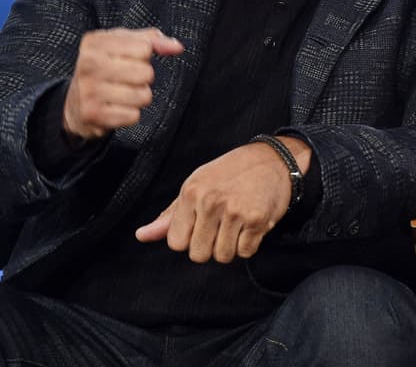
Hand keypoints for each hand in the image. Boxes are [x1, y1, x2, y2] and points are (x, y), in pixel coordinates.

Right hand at [63, 28, 183, 140]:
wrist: (74, 104)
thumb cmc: (105, 67)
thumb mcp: (123, 45)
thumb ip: (152, 40)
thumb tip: (177, 47)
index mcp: (95, 42)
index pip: (144, 48)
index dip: (144, 56)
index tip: (129, 59)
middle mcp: (88, 64)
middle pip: (146, 73)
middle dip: (144, 78)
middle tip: (127, 79)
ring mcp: (89, 90)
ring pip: (143, 96)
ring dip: (139, 98)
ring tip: (122, 94)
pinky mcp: (93, 114)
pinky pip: (133, 116)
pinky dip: (130, 114)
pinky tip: (116, 108)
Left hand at [135, 136, 311, 262]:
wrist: (273, 159)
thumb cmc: (232, 172)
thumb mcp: (197, 185)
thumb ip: (170, 215)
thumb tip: (141, 236)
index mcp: (191, 193)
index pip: (177, 243)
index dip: (190, 238)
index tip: (202, 224)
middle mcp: (210, 202)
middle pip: (199, 255)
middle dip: (211, 245)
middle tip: (223, 224)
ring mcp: (235, 211)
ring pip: (223, 256)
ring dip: (231, 246)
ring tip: (237, 224)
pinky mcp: (257, 220)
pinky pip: (245, 252)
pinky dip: (249, 244)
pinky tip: (251, 224)